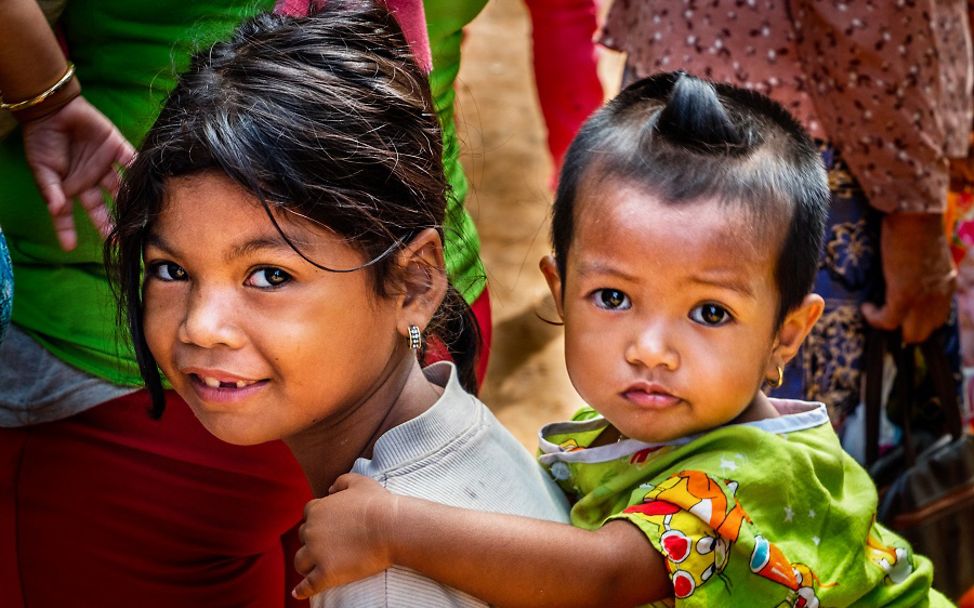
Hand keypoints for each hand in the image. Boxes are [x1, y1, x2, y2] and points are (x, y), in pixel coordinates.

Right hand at [20, 95, 135, 250]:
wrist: (52, 109)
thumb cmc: (42, 139)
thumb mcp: (42, 168)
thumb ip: (51, 189)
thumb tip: (56, 209)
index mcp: (70, 188)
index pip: (69, 215)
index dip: (68, 231)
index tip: (68, 248)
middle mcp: (90, 181)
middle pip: (102, 208)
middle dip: (109, 225)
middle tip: (119, 242)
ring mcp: (105, 166)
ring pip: (121, 189)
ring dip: (129, 202)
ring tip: (138, 218)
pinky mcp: (117, 149)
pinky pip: (131, 162)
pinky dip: (140, 172)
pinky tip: (149, 186)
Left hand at [292, 473, 398, 599]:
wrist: (392, 527)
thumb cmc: (378, 504)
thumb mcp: (359, 482)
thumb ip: (341, 481)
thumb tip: (330, 490)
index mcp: (318, 509)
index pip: (308, 514)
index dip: (317, 521)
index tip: (326, 527)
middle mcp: (312, 531)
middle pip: (303, 537)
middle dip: (312, 541)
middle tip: (325, 547)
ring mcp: (317, 553)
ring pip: (300, 562)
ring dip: (306, 564)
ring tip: (312, 569)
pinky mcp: (326, 573)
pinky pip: (307, 585)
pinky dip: (302, 590)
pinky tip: (299, 592)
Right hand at [861, 212, 954, 343]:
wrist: (915, 216)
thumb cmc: (918, 226)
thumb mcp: (928, 254)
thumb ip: (923, 270)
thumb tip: (906, 275)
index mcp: (947, 284)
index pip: (938, 317)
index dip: (918, 320)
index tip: (901, 315)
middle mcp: (939, 296)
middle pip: (925, 331)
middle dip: (904, 328)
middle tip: (885, 317)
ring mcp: (922, 299)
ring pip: (910, 333)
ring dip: (890, 325)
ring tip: (875, 312)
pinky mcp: (903, 296)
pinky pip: (887, 321)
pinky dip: (874, 318)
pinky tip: (866, 308)